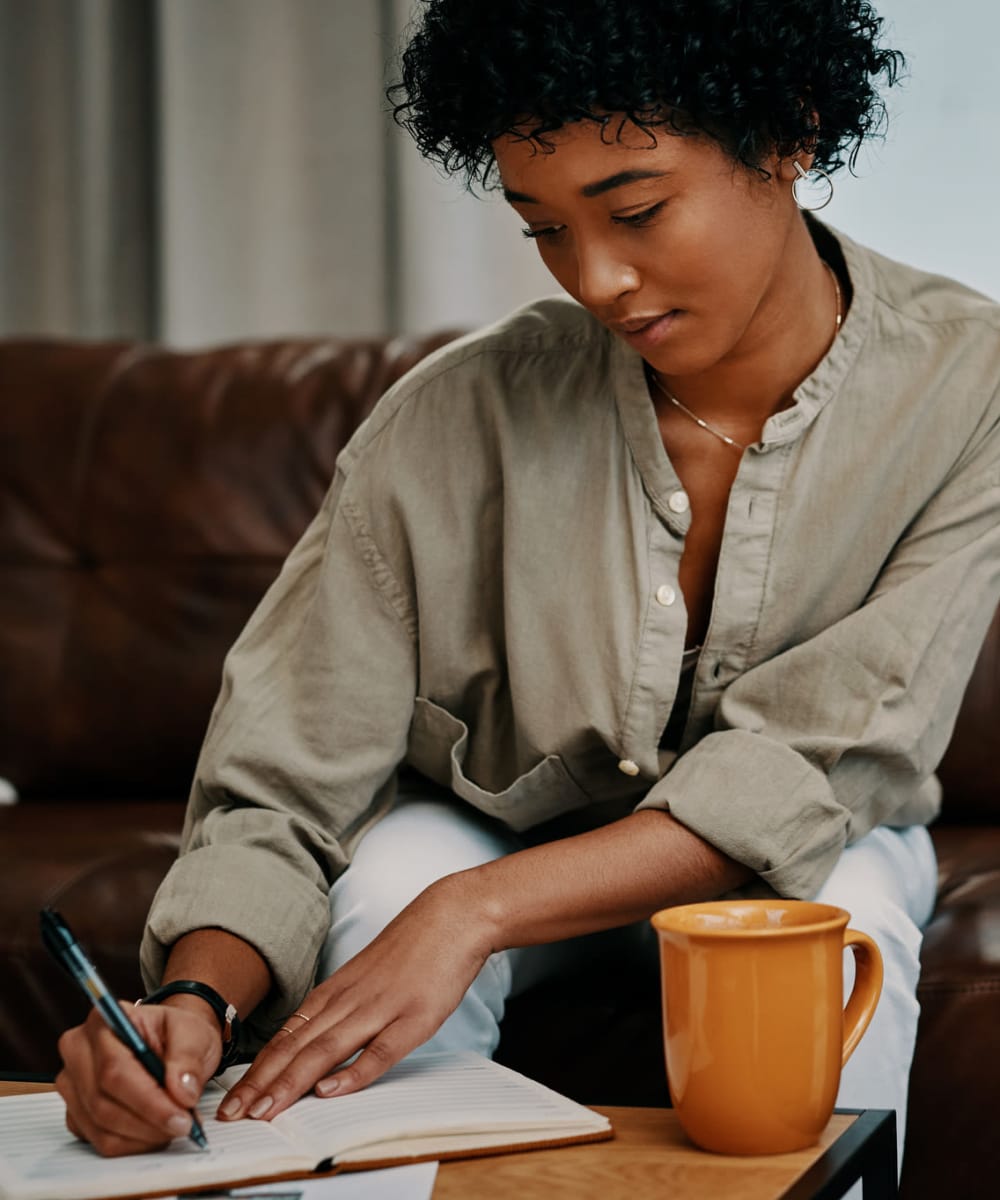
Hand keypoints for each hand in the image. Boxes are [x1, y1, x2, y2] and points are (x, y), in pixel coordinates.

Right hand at [55, 1000, 220, 1155]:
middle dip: (149, 1122)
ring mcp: (72, 1085)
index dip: (147, 1100)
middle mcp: (78, 1051)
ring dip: (144, 1135)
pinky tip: (156, 1130)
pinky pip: (100, 1141)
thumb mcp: (193, 1031)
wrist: (169, 1042)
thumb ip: (188, 1057)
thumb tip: (182, 1093)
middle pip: (103, 1103)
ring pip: (101, 1127)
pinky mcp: (76, 1114)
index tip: (180, 1117)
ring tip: (175, 1125)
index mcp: (103, 1022)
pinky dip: (133, 1143)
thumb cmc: (175, 1033)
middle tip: (185, 1125)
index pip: (114, 1070)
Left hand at [217, 876, 494, 1122]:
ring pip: (325, 1050)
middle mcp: (349, 1002)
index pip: (285, 1038)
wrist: (452, 916)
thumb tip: (310, 1045)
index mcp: (335, 993)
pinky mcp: (413, 1018)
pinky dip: (353, 1073)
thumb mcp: (364, 978)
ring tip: (263, 1111)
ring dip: (290, 1083)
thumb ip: (339, 1010)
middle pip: (296, 1047)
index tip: (231, 1100)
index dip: (255, 1072)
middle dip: (259, 1084)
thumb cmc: (410, 950)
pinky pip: (379, 1051)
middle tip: (230, 1115)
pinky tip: (330, 1091)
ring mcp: (380, 1009)